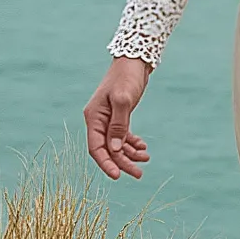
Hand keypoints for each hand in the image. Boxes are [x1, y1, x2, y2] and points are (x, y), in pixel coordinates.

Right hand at [84, 57, 153, 178]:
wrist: (134, 61)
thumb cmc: (126, 77)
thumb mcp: (123, 100)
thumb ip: (118, 125)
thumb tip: (114, 149)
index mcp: (94, 117)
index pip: (95, 147)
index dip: (106, 163)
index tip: (117, 177)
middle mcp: (98, 121)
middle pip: (108, 150)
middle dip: (122, 163)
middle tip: (139, 174)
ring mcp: (108, 120)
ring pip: (116, 145)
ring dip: (130, 155)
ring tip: (146, 159)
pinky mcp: (118, 118)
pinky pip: (123, 137)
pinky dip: (132, 144)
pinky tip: (143, 148)